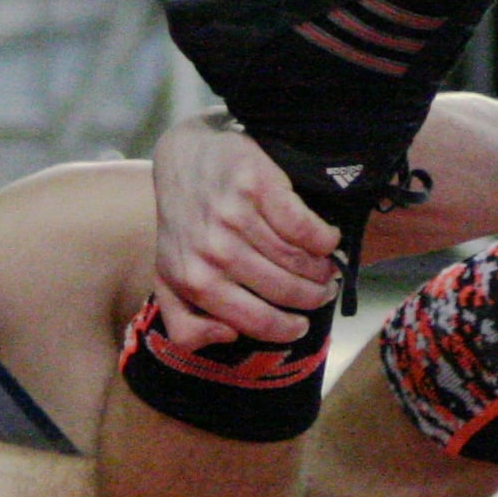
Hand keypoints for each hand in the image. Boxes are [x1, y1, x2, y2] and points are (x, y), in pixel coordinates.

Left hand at [150, 114, 337, 350]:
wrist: (184, 159)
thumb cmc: (185, 226)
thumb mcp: (170, 280)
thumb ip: (186, 324)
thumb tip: (228, 337)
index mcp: (192, 281)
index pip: (255, 320)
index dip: (286, 329)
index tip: (300, 326)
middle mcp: (213, 251)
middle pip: (285, 290)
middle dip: (312, 298)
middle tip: (322, 293)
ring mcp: (234, 217)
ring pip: (298, 260)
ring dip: (321, 270)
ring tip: (326, 270)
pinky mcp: (256, 186)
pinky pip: (305, 227)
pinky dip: (324, 238)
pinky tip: (326, 240)